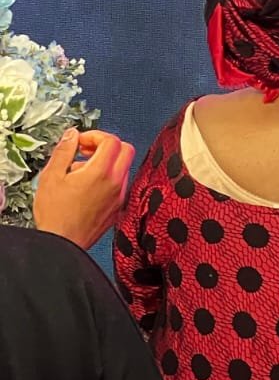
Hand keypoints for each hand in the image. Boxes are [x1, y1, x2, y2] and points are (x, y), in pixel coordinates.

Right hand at [32, 128, 135, 249]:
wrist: (62, 244)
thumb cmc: (54, 213)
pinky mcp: (119, 207)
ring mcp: (120, 196)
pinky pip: (121, 184)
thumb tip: (72, 134)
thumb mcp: (51, 177)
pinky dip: (109, 178)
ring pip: (124, 167)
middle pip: (125, 149)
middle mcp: (116, 182)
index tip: (80, 142)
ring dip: (107, 162)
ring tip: (81, 172)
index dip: (95, 136)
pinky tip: (88, 188)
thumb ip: (64, 151)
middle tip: (86, 151)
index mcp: (100, 172)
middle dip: (107, 145)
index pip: (111, 140)